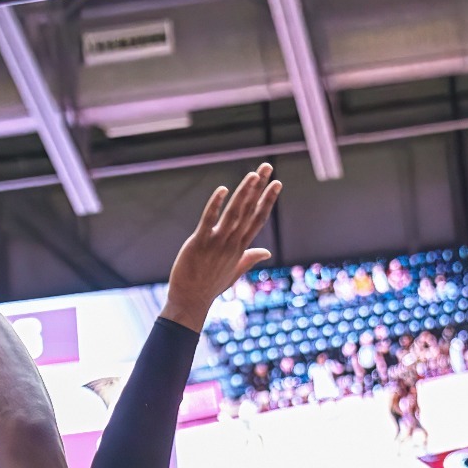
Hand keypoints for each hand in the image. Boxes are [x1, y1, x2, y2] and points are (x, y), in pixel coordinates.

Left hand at [160, 163, 281, 329]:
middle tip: (267, 166)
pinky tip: (222, 190)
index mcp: (240, 246)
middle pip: (249, 210)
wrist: (191, 301)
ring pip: (233, 213)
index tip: (276, 182)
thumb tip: (267, 253)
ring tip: (253, 174)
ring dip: (244, 193)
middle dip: (259, 188)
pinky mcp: (199, 243)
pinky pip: (208, 221)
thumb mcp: (235, 270)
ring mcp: (216, 242)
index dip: (268, 200)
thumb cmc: (211, 286)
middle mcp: (231, 242)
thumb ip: (251, 258)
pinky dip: (215, 206)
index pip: (258, 218)